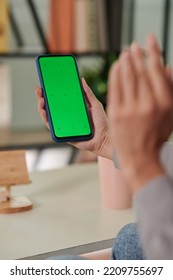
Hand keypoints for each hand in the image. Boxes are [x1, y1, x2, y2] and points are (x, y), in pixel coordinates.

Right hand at [35, 78, 111, 158]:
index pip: (59, 100)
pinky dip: (46, 120)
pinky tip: (44, 112)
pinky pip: (52, 128)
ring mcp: (64, 126)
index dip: (51, 93)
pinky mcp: (63, 135)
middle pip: (51, 108)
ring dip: (42, 108)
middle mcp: (67, 117)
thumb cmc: (102, 123)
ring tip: (41, 100)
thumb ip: (88, 93)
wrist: (105, 138)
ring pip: (49, 117)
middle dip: (43, 98)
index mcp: (74, 110)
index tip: (46, 84)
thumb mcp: (95, 104)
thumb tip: (81, 80)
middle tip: (39, 90)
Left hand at [107, 34, 172, 192]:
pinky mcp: (116, 113)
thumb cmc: (156, 135)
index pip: (157, 70)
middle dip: (137, 55)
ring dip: (125, 61)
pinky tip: (116, 66)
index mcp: (165, 102)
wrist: (140, 156)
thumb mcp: (169, 114)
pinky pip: (115, 87)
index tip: (150, 40)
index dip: (153, 52)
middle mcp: (149, 104)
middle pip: (141, 71)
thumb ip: (170, 90)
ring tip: (125, 52)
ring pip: (127, 77)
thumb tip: (168, 67)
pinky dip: (115, 73)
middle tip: (134, 45)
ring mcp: (131, 109)